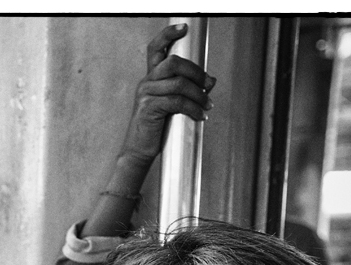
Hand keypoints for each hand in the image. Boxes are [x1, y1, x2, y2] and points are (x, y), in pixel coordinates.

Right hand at [120, 23, 215, 166]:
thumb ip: (189, 90)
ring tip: (207, 106)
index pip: (156, 49)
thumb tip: (210, 81)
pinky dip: (193, 109)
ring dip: (198, 95)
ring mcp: (146, 94)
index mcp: (152, 78)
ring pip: (178, 84)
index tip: (184, 28)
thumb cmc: (156, 127)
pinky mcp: (148, 108)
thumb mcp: (174, 105)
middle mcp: (146, 82)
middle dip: (196, 72)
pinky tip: (200, 116)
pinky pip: (176, 102)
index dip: (168, 35)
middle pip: (173, 63)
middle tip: (208, 86)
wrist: (139, 149)